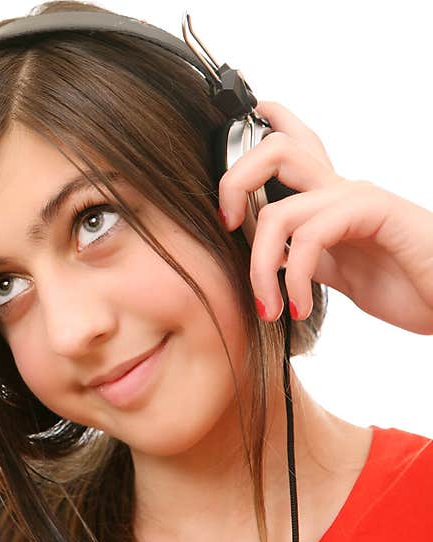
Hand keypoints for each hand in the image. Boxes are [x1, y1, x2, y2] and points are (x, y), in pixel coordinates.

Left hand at [217, 100, 432, 335]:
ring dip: (259, 267)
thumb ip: (300, 255)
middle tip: (226, 226)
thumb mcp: (335, 271)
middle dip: (234, 181)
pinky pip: (311, 235)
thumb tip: (264, 256)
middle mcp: (339, 189)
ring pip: (279, 208)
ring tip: (269, 305)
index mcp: (327, 198)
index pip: (287, 150)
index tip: (222, 193)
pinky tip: (298, 307)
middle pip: (274, 149)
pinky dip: (292, 277)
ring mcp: (356, 198)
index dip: (248, 147)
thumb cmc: (406, 286)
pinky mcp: (375, 211)